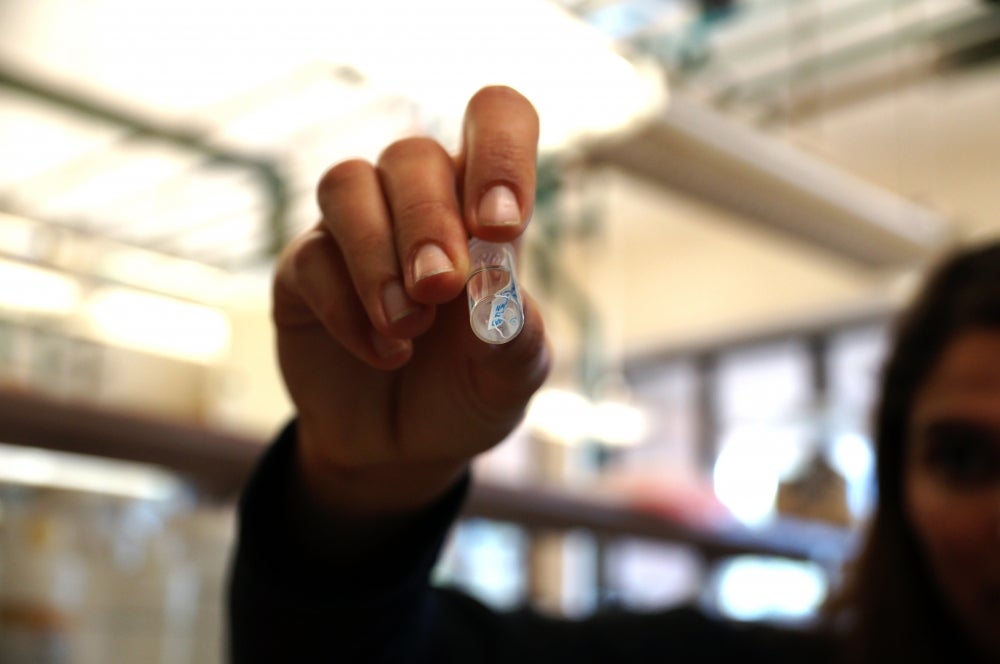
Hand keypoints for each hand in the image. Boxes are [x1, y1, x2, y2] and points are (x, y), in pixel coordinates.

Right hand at [273, 87, 550, 515]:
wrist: (404, 448)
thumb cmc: (469, 392)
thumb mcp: (511, 378)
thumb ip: (515, 335)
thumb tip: (493, 285)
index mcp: (483, 207)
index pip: (495, 119)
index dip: (500, 151)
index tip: (501, 226)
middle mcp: (418, 204)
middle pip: (412, 154)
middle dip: (428, 221)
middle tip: (441, 289)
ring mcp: (355, 232)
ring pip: (347, 184)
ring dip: (377, 254)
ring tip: (408, 327)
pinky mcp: (304, 271)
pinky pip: (313, 258)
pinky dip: (349, 309)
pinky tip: (384, 353)